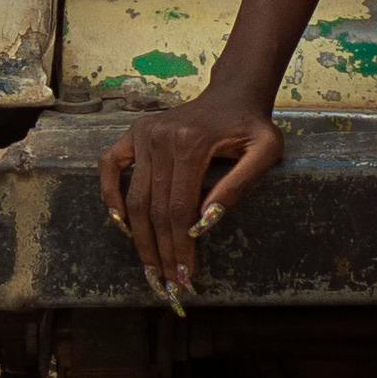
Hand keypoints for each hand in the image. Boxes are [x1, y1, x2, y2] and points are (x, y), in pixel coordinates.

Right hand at [97, 94, 281, 296]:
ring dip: (140, 238)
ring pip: (135, 198)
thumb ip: (239, 185)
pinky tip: (121, 224)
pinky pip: (110, 166)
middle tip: (168, 283)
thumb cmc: (252, 126)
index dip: (181, 247)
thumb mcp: (265, 151)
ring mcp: (143, 133)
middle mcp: (160, 137)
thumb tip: (204, 223)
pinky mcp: (133, 133)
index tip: (186, 277)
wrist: (233, 94)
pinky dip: (110, 196)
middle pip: (155, 209)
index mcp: (191, 143)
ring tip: (151, 267)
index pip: (180, 209)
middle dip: (161, 251)